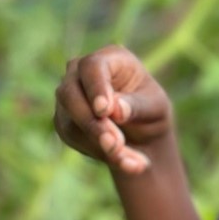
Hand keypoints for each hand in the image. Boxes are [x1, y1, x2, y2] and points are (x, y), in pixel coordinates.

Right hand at [54, 45, 173, 173]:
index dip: (96, 88)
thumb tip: (115, 110)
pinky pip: (73, 139)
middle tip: (115, 144)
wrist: (142, 134)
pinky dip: (98, 152)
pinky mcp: (63, 120)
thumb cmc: (151, 110)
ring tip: (128, 159)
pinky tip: (125, 162)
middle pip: (70, 93)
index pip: (93, 66)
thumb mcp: (155, 107)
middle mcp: (81, 72)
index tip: (104, 110)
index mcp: (110, 57)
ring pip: (70, 120)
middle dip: (93, 123)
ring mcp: (68, 95)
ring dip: (98, 142)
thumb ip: (137, 106)